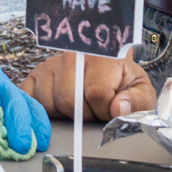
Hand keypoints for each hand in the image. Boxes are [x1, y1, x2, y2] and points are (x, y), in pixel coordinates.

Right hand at [20, 51, 155, 120]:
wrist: (106, 67)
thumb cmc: (122, 82)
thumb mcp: (141, 91)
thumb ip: (136, 101)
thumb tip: (118, 108)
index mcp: (101, 57)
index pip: (95, 93)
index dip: (103, 110)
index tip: (109, 109)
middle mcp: (71, 56)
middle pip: (68, 100)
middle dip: (84, 114)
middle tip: (93, 109)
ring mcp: (50, 64)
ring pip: (48, 102)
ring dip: (64, 113)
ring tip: (78, 106)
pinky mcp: (35, 74)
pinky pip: (30, 98)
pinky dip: (41, 108)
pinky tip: (58, 107)